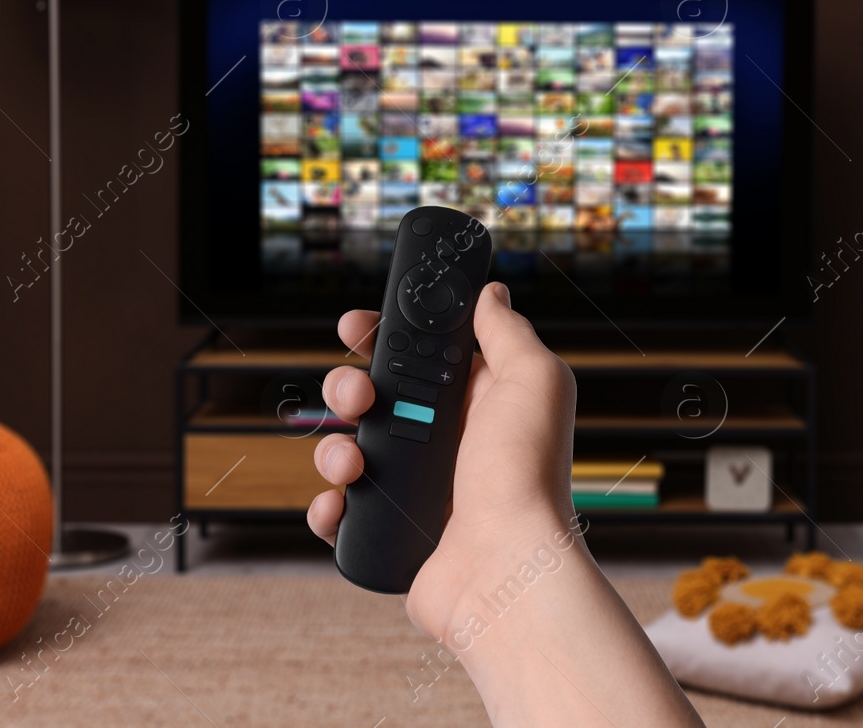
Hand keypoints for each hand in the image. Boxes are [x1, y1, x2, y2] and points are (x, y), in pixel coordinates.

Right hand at [307, 281, 576, 639]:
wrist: (507, 569)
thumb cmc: (528, 477)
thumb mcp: (534, 380)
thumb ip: (508, 332)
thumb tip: (491, 294)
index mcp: (475, 404)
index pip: (419, 356)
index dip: (383, 336)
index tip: (356, 325)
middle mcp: (444, 444)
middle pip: (372, 397)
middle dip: (349, 387)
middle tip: (358, 395)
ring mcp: (415, 490)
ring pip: (348, 449)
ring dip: (334, 445)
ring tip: (355, 460)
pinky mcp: (390, 533)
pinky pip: (339, 512)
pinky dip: (328, 506)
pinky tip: (341, 503)